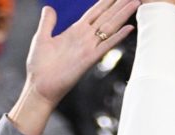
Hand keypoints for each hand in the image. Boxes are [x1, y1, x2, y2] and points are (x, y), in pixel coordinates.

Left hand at [10, 0, 138, 134]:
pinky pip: (105, 46)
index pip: (94, 12)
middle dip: (119, 5)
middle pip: (106, 17)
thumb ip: (47, 22)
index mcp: (75, 32)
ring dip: (122, 15)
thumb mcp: (42, 38)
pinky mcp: (88, 59)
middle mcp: (85, 38)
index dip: (105, 2)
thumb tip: (49, 8)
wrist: (39, 87)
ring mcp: (88, 48)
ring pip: (109, 27)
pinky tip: (129, 28)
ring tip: (135, 2)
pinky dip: (117, 37)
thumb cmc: (39, 66)